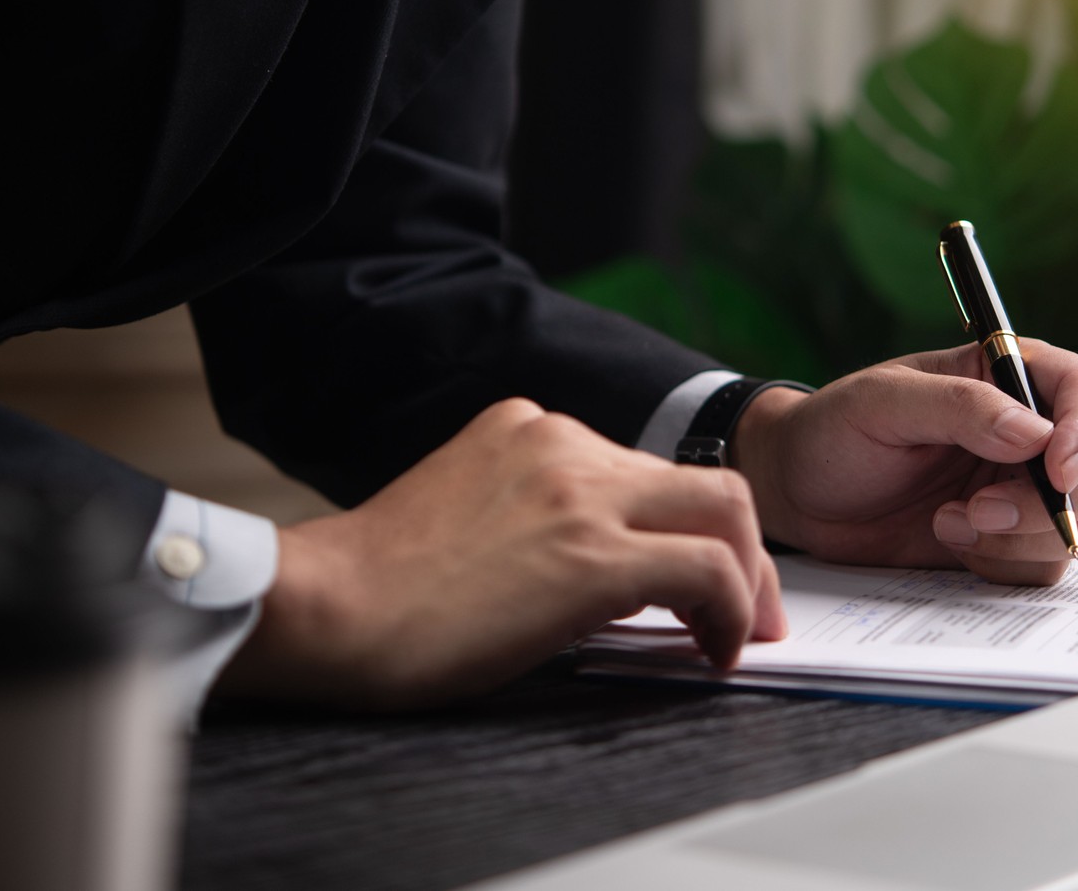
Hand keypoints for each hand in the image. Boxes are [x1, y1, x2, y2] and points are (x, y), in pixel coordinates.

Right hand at [218, 398, 786, 707]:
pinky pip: (707, 570)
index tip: (692, 577)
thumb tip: (602, 570)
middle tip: (748, 608)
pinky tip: (712, 652)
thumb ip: (533, 511)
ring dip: (748, 580)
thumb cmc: (379, 585)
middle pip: (704, 478)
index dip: (681, 526)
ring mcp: (582, 493)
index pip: (642, 466)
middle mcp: (563, 441)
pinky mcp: (593, 555)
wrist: (328, 606)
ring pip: (724, 511)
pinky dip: (731, 611)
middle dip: (743, 547)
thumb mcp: (466, 510)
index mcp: (528, 426)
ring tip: (738, 635)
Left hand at [731, 341, 1077, 585]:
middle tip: (978, 508)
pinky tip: (950, 542)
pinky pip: (1045, 568)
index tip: (1057, 469)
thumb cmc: (833, 432)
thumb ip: (956, 407)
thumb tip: (1033, 432)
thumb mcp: (880, 403)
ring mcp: (1023, 492)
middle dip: (1054, 500)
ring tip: (947, 522)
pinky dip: (1004, 565)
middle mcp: (1029, 434)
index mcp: (1007, 377)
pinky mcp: (1008, 543)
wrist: (798, 496)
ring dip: (1023, 537)